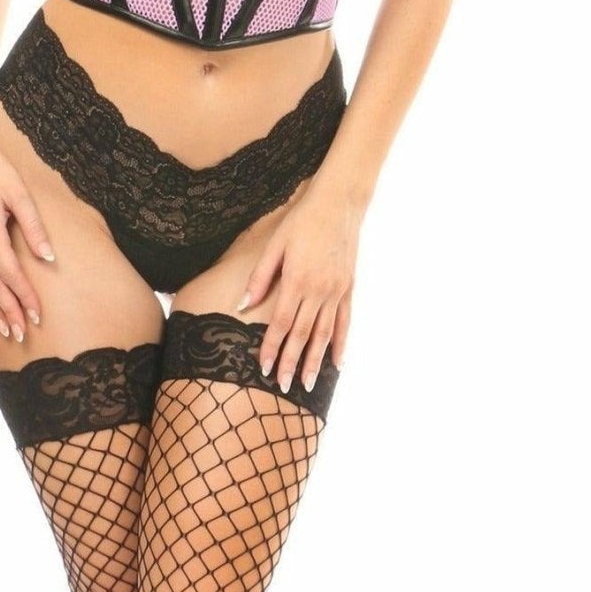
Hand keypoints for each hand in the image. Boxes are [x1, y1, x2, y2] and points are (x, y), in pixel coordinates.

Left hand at [233, 185, 361, 392]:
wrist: (339, 204)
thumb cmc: (302, 221)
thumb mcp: (275, 245)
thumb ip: (260, 277)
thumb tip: (241, 306)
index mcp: (297, 280)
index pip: (281, 323)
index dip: (272, 348)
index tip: (263, 369)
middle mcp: (318, 290)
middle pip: (303, 335)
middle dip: (291, 363)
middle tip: (282, 387)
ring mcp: (336, 291)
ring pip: (325, 334)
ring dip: (315, 362)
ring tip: (308, 385)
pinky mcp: (348, 288)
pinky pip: (345, 322)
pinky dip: (341, 344)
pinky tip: (338, 364)